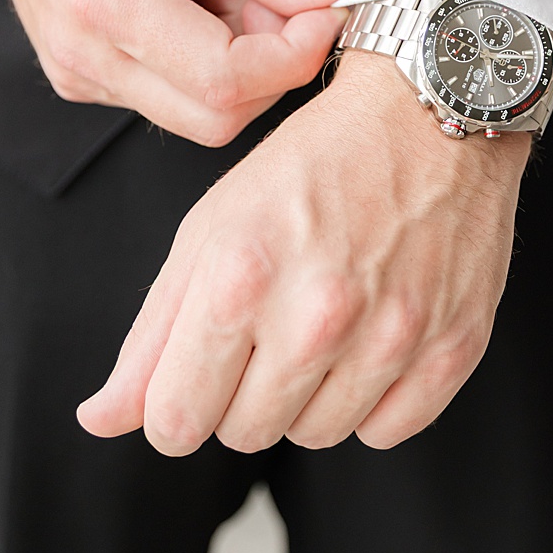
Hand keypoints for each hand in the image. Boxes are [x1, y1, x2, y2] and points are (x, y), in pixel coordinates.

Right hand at [0, 0, 350, 145]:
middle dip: (270, 63)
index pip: (225, 80)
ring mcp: (81, 71)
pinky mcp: (83, 75)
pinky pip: (167, 93)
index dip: (293, 55)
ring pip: (197, 109)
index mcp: (110, 1)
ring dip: (236, 57)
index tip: (322, 12)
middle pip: (217, 115)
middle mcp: (88, 53)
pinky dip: (202, 55)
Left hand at [77, 50, 528, 453]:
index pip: (176, 418)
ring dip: (303, 398)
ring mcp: (391, 335)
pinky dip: (369, 401)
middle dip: (237, 397)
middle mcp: (316, 315)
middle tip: (260, 330)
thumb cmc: (305, 169)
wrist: (423, 116)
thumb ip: (150, 336)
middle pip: (244, 434)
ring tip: (315, 324)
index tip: (184, 390)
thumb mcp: (206, 233)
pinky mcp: (453, 347)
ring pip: (315, 436)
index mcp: (238, 278)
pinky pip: (386, 431)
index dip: (170, 414)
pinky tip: (366, 339)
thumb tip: (99, 420)